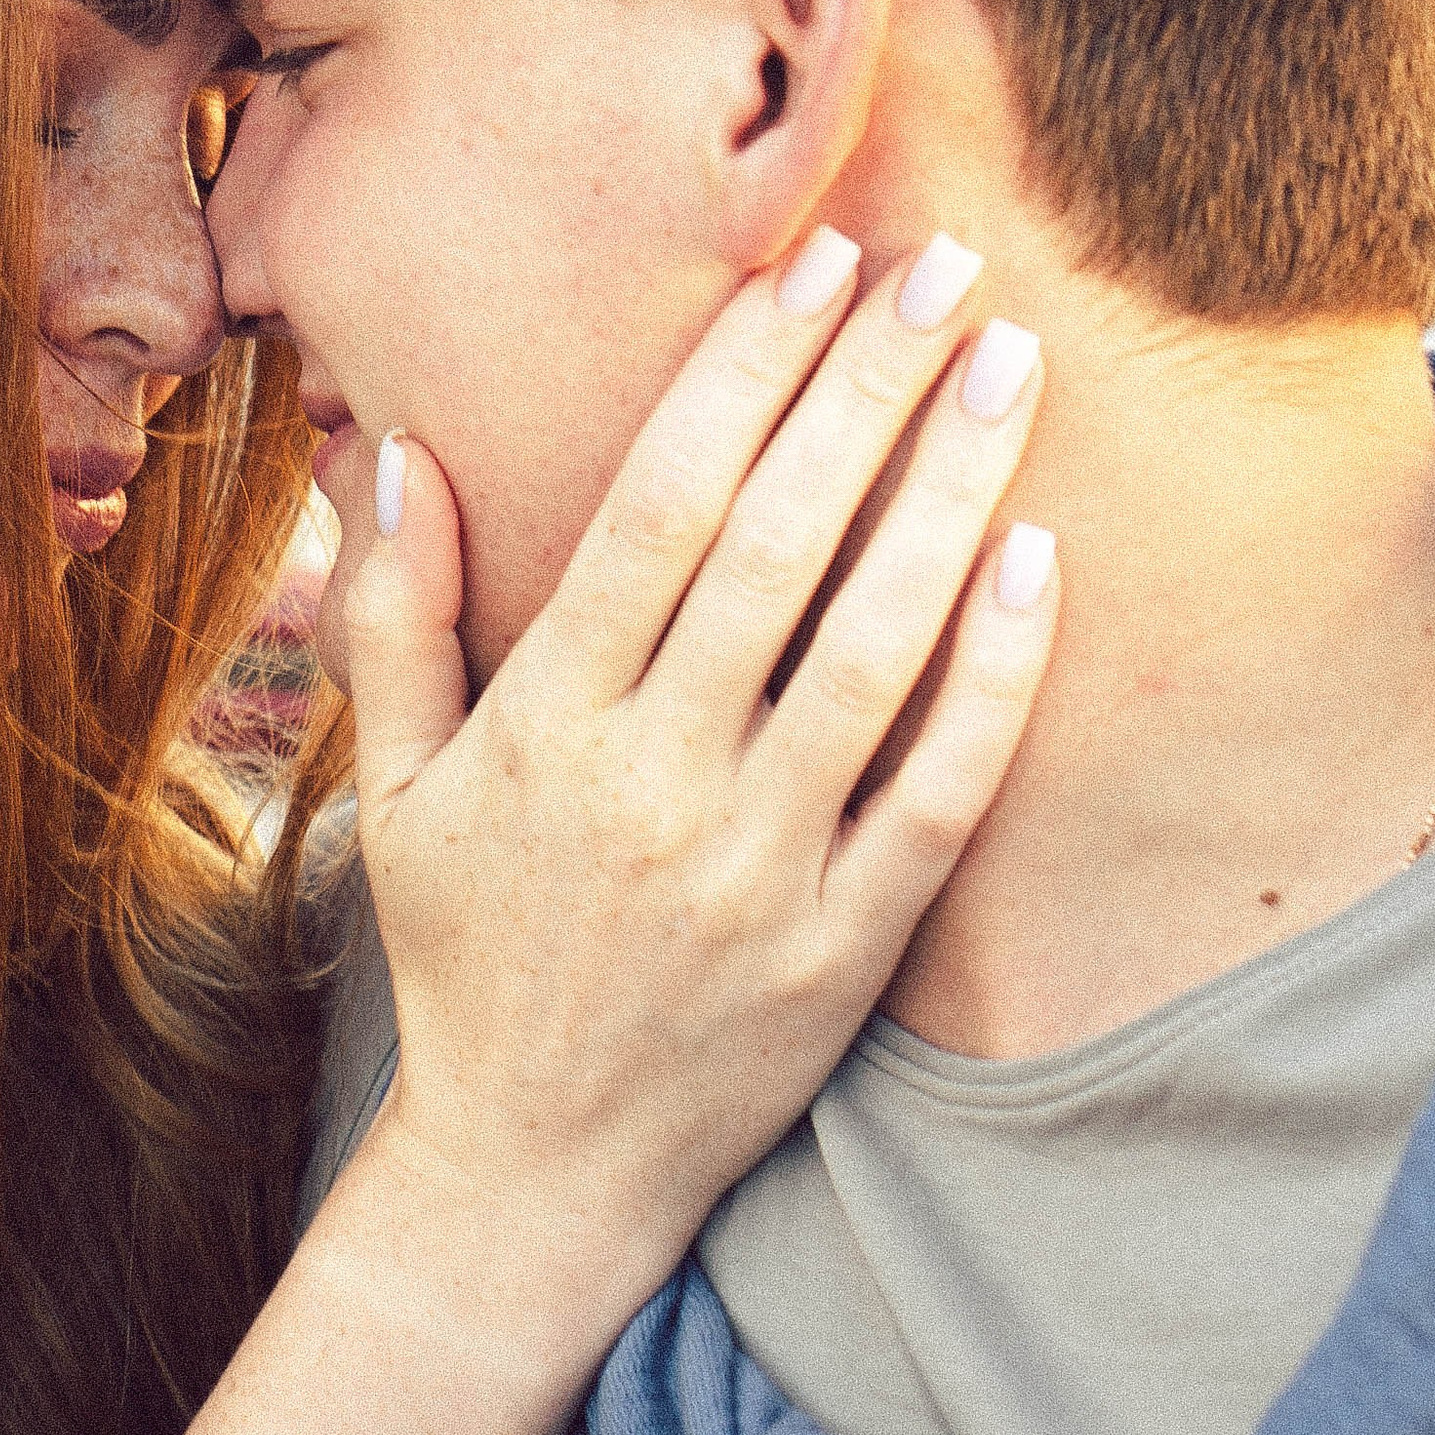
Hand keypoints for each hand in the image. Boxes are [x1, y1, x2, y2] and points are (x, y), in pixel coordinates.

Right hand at [339, 232, 1055, 1347]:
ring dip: (949, 494)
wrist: (534, 1170)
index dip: (743, 373)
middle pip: (779, 545)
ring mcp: (761, 865)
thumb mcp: (394, 786)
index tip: (812, 263)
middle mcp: (657, 778)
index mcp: (548, 720)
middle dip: (865, 389)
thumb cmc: (467, 951)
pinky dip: (994, 678)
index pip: (660, 505)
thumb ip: (397, 618)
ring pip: (874, 647)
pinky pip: (939, 792)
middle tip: (945, 265)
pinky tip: (1040, 562)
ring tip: (1011, 367)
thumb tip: (406, 450)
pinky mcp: (848, 945)